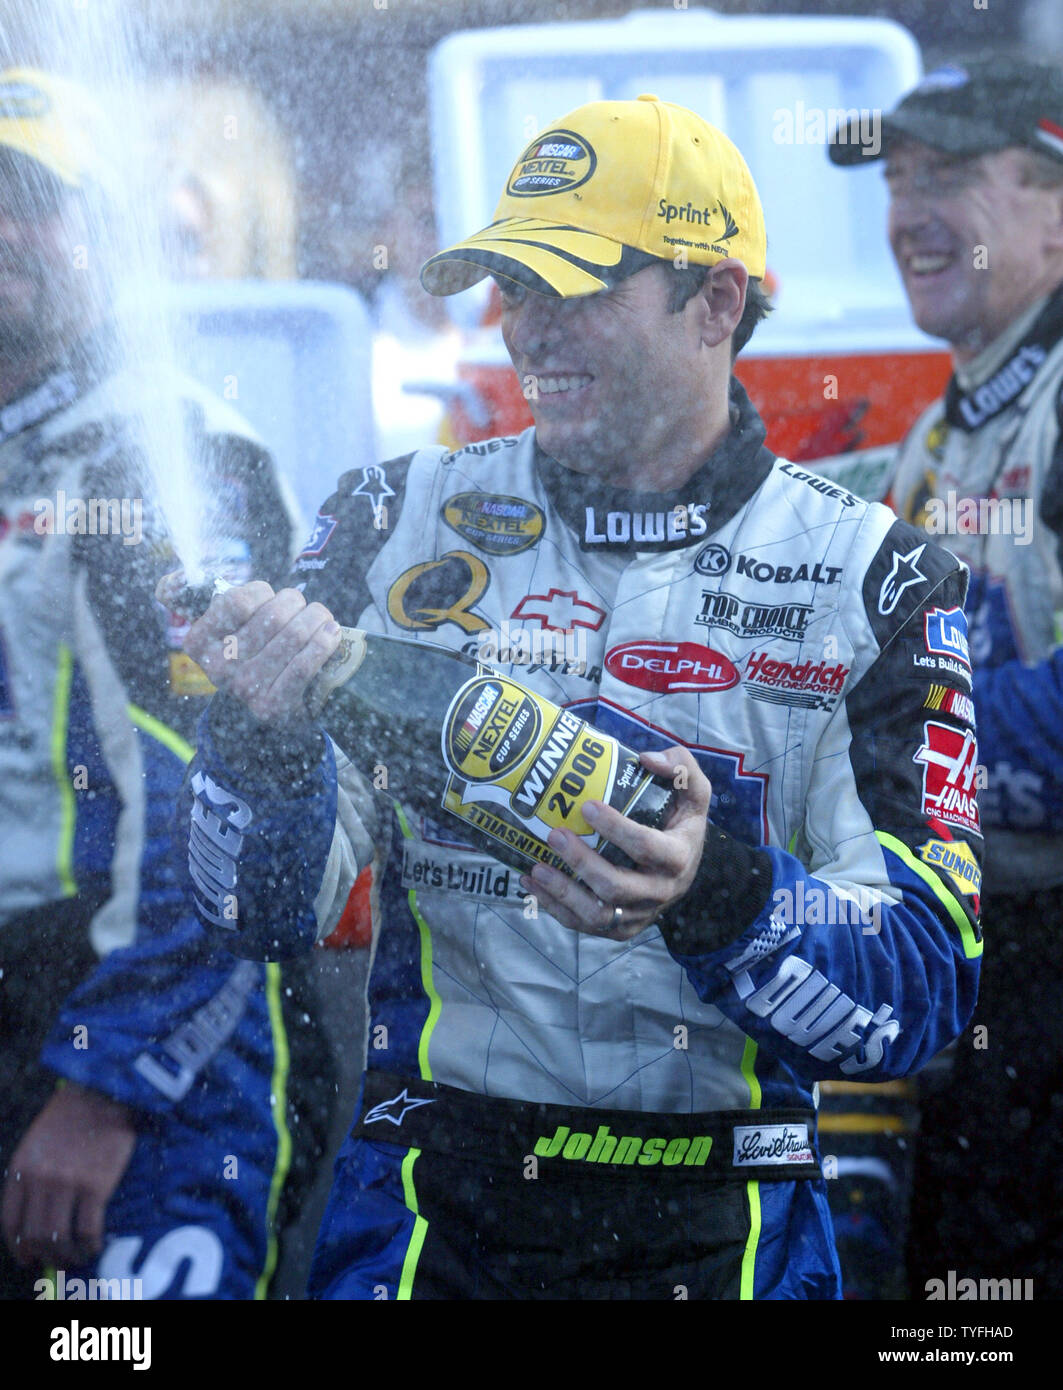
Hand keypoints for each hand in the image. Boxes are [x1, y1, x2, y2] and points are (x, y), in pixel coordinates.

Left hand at [2, 1084, 136, 1268]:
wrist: (105, 1092)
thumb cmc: (72, 1115)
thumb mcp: (37, 1141)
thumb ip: (32, 1174)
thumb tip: (37, 1215)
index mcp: (22, 1168)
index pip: (10, 1222)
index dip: (18, 1246)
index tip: (28, 1256)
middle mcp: (40, 1180)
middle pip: (34, 1236)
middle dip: (44, 1256)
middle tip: (56, 1262)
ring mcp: (67, 1184)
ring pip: (59, 1238)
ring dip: (67, 1256)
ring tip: (77, 1257)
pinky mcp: (96, 1186)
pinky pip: (88, 1230)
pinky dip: (90, 1245)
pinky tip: (95, 1245)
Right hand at [181, 581, 341, 724]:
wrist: (273, 708)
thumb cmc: (254, 653)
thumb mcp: (224, 629)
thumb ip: (196, 600)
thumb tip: (165, 585)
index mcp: (199, 643)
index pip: (236, 601)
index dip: (262, 592)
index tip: (271, 596)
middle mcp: (218, 668)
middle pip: (271, 616)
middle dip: (295, 604)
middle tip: (304, 608)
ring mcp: (246, 690)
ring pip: (293, 635)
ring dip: (316, 618)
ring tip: (321, 618)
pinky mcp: (274, 706)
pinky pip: (305, 664)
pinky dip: (324, 643)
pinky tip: (331, 634)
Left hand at [520, 746, 711, 939]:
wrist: (686, 866)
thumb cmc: (681, 822)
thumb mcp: (694, 791)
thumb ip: (681, 767)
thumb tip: (647, 758)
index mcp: (678, 857)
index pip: (646, 847)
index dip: (616, 829)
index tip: (586, 807)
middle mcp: (660, 892)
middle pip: (615, 886)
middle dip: (581, 862)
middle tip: (554, 835)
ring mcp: (639, 913)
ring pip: (597, 913)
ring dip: (562, 892)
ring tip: (536, 868)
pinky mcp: (620, 927)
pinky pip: (585, 924)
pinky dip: (555, 908)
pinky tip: (532, 884)